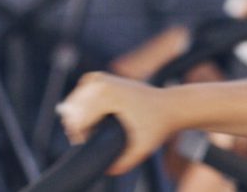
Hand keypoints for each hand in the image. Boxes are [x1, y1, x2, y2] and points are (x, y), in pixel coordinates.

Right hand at [56, 72, 173, 174]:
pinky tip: (87, 110)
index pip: (78, 118)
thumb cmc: (159, 126)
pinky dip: (82, 97)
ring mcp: (107, 79)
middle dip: (76, 124)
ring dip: (76, 112)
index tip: (87, 144)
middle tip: (85, 138)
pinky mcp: (110, 78)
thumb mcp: (144, 147)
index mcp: (110, 97)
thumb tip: (107, 169)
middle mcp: (105, 84)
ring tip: (85, 128)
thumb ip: (126, 162)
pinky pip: (85, 85)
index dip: (79, 135)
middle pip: (74, 107)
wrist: (172, 106)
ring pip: (77, 96)